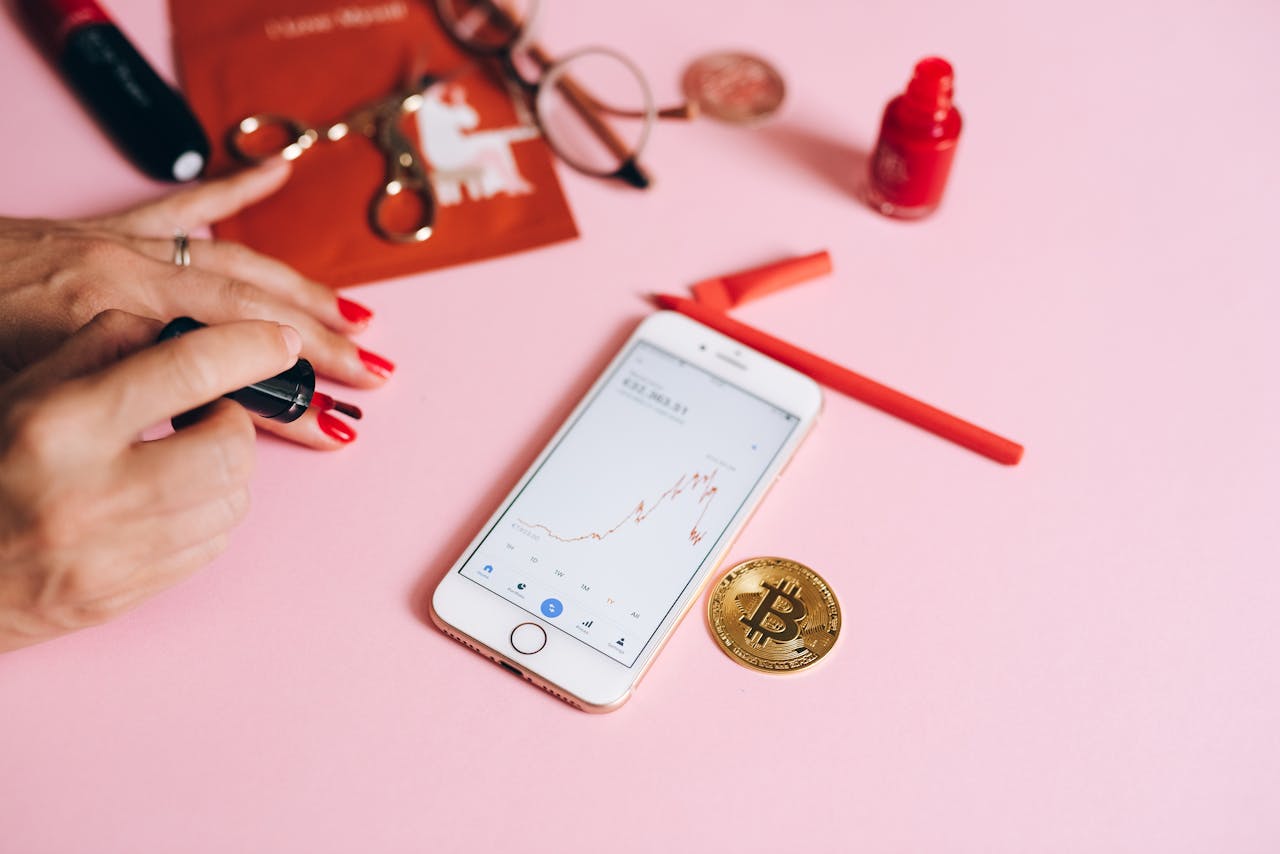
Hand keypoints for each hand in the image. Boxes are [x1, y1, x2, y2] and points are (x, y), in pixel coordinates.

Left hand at [0, 159, 392, 447]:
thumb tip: (195, 420)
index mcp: (112, 308)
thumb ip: (112, 392)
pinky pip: (185, 204)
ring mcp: (124, 243)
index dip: (290, 392)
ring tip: (357, 315)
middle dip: (321, 339)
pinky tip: (278, 173)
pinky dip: (237, 188)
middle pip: (251, 303)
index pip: (228, 352)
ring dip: (303, 289)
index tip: (338, 422)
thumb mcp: (30, 387)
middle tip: (375, 370)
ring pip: (237, 258)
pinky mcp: (108, 227)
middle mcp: (130, 268)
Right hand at [0, 310, 301, 651]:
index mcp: (60, 425)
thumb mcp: (25, 387)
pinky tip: (165, 502)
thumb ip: (107, 346)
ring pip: (232, 501)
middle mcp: (91, 493)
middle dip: (234, 422)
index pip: (186, 370)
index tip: (280, 342)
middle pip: (231, 448)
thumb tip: (186, 329)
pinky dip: (205, 516)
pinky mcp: (123, 597)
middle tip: (203, 413)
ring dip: (225, 471)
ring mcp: (111, 556)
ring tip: (181, 457)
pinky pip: (210, 547)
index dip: (249, 348)